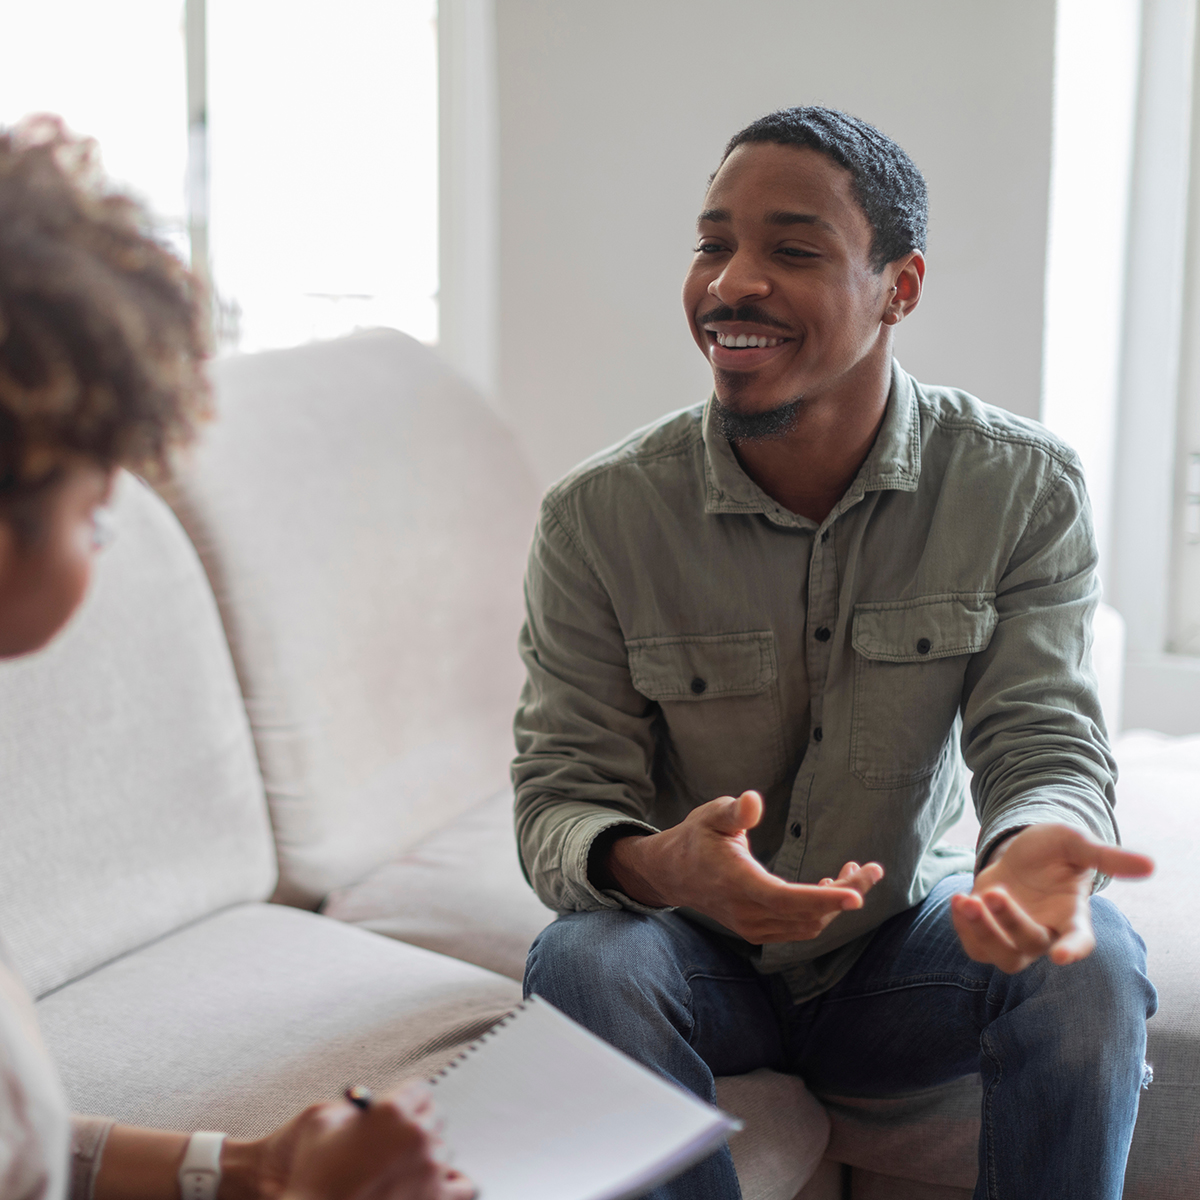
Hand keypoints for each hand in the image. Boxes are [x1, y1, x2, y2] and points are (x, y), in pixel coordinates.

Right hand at [235, 1083, 473, 1199]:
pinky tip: (431, 1185)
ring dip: (427, 1156)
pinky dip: (450, 1184)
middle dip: (416, 1126)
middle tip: (398, 1142)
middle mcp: (417, 1136)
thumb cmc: (313, 1180)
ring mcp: (431, 1170)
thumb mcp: (320, 1124)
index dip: (406, 1101)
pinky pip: (462, 1185)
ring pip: (443, 1151)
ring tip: (402, 1170)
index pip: (420, 1090)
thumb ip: (352, 1108)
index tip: (401, 1110)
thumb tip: (367, 1108)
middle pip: (435, 1117)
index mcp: (393, 1111)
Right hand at [605, 790, 882, 943]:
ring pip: (808, 925)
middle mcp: (747, 912)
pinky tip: (830, 886)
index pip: (785, 898)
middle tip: (873, 870)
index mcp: (737, 882)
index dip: (823, 899)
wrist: (673, 874)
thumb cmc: (696, 838)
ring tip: (855, 872)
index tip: (857, 896)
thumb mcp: (710, 815)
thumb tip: (751, 800)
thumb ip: (733, 811)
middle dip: (846, 894)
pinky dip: (821, 911)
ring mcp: (753, 927)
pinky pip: (799, 928)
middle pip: (807, 914)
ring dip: (836, 903)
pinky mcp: (758, 931)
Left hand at [950, 823, 1153, 972]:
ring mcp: (1015, 937)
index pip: (1079, 940)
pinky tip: (959, 901)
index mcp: (1072, 916)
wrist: (1022, 852)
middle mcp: (1046, 932)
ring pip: (1002, 956)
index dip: (1073, 949)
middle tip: (992, 893)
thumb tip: (1151, 865)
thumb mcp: (1076, 844)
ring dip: (981, 933)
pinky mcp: (989, 934)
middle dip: (1009, 921)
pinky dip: (964, 929)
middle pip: (1030, 944)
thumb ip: (1107, 856)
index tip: (1062, 956)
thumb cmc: (1055, 850)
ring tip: (966, 900)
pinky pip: (976, 949)